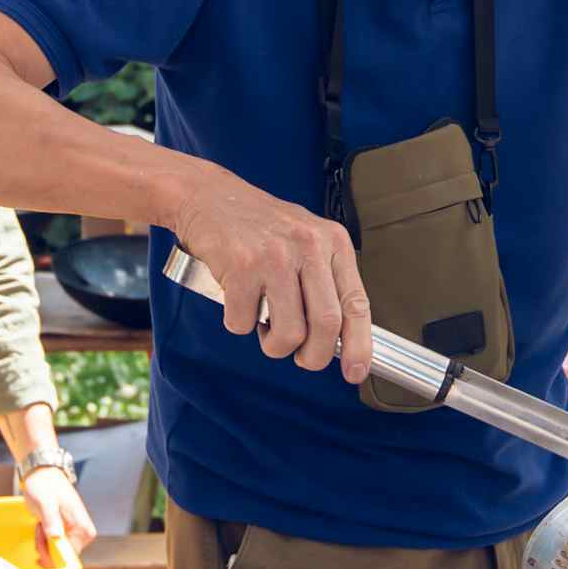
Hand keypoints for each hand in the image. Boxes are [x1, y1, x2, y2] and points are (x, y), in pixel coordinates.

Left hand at [16, 464, 96, 566]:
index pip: (70, 557)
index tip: (38, 555)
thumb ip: (52, 520)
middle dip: (46, 548)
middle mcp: (84, 533)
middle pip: (63, 557)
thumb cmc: (44, 485)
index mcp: (83, 528)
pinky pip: (55, 545)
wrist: (42, 474)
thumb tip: (57, 537)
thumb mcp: (46, 503)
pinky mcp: (69, 531)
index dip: (52, 559)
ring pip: (57, 552)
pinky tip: (42, 524)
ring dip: (43, 542)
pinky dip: (44, 539)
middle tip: (40, 528)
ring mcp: (77, 533)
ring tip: (41, 522)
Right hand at [171, 165, 369, 379]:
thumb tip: (339, 338)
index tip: (355, 371)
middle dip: (312, 356)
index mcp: (332, 242)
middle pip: (325, 324)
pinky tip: (237, 302)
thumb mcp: (305, 240)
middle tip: (300, 358)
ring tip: (264, 325)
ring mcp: (275, 255)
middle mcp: (308, 246)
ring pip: (288, 332)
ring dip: (273, 344)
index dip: (359, 344)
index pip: (356, 303)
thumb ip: (324, 281)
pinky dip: (238, 324)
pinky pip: (244, 323)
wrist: (208, 197)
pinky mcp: (241, 266)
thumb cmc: (258, 226)